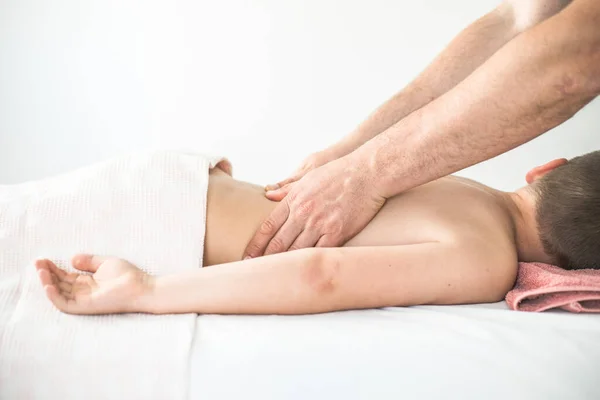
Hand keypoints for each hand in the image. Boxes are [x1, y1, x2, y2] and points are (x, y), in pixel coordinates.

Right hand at [35, 254, 152, 314]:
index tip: (43, 259)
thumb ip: (89, 261)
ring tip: (40, 270)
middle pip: (59, 284)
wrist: (142, 286)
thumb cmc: (128, 276)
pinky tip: (47, 285)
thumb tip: (71, 259)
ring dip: (47, 282)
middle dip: (47, 273)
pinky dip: (54, 296)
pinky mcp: (86, 307)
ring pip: (59, 293)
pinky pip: (65, 304)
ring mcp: (84, 300)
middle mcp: (83, 292)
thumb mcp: (105, 263)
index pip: (65, 276)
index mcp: (88, 283)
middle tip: (37, 262)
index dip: (53, 268)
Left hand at [243, 156, 385, 257]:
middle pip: (279, 242)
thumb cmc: (339, 172)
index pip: (268, 227)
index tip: (247, 256)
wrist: (367, 173)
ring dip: (285, 264)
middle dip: (265, 259)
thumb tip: (268, 193)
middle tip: (255, 271)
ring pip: (297, 251)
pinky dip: (310, 262)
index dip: (256, 244)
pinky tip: (303, 271)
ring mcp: (320, 224)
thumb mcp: (308, 175)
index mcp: (294, 200)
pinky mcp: (337, 233)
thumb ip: (288, 188)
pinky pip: (320, 253)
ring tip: (276, 277)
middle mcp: (303, 213)